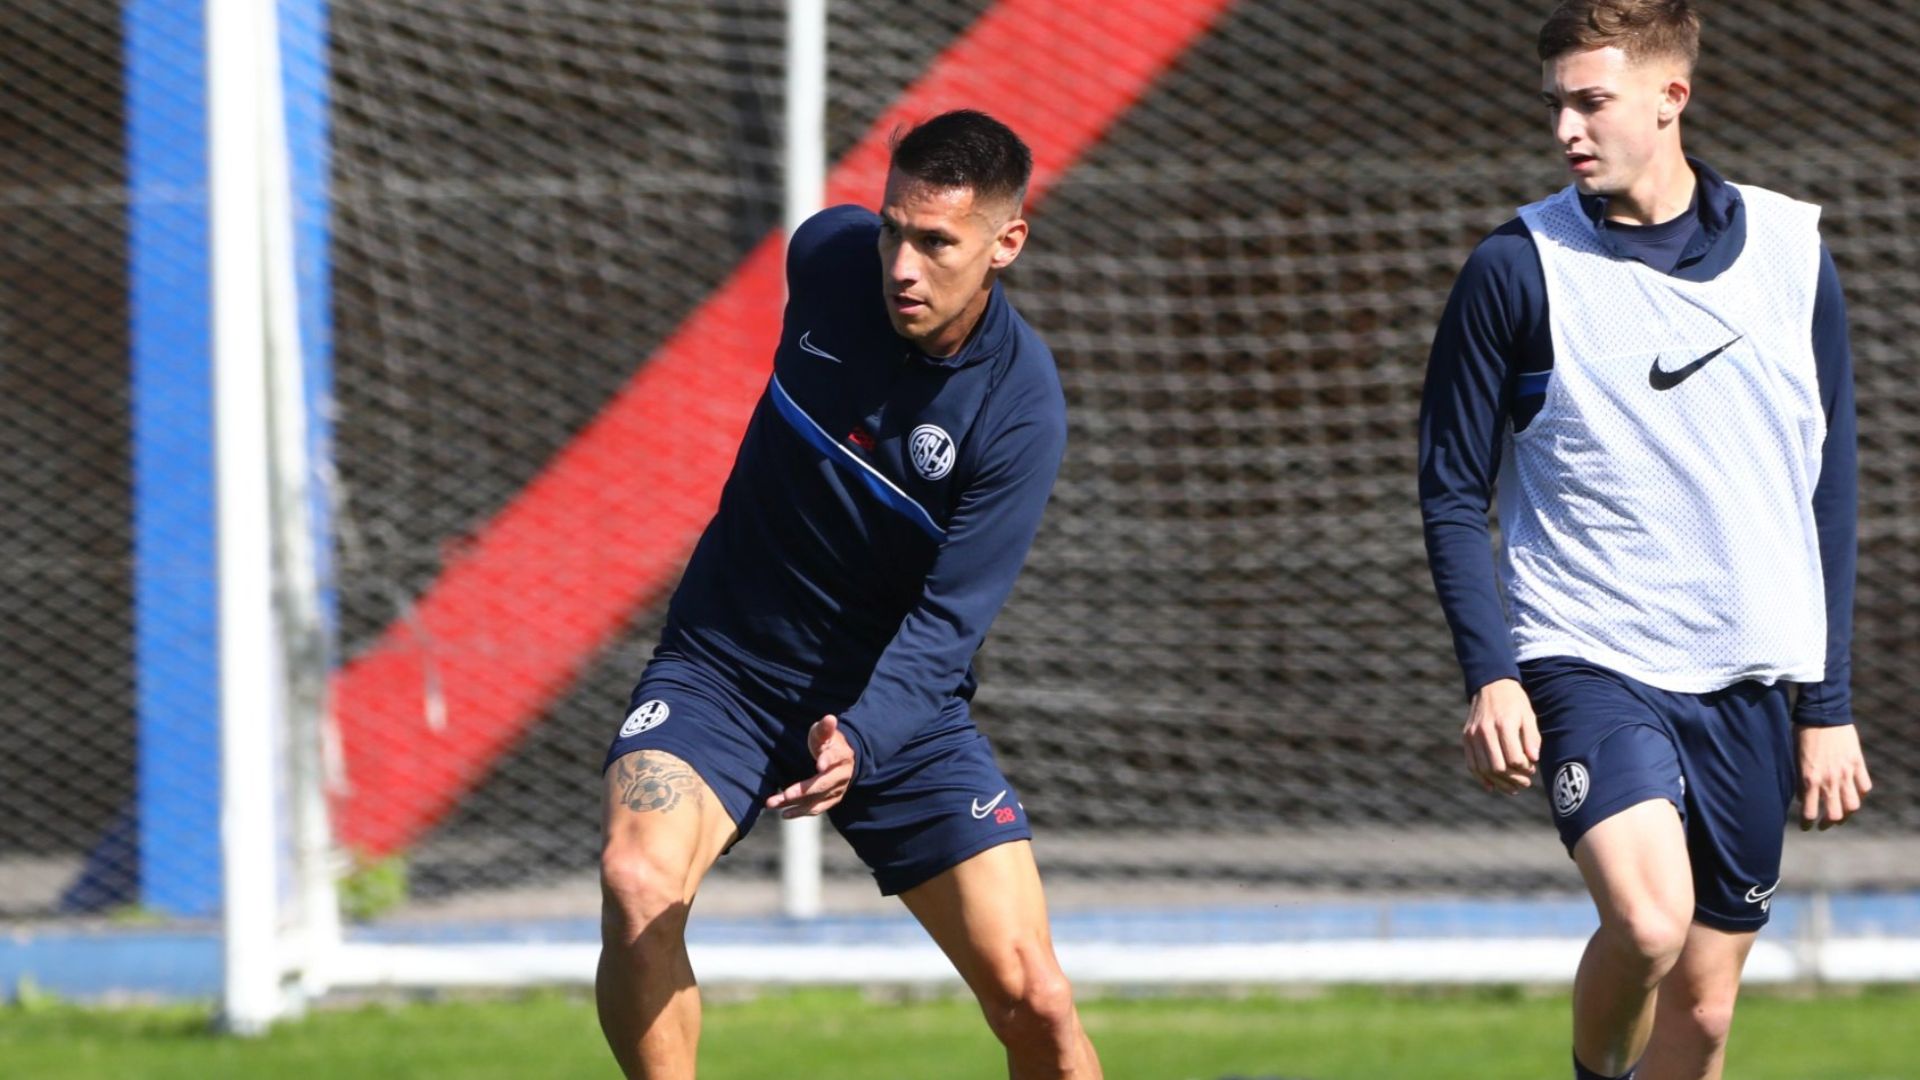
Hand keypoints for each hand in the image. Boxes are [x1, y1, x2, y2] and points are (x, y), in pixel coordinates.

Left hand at [765, 714, 856, 818]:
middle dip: (804, 790)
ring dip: (794, 803)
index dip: (828, 760)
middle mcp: (842, 775)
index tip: (819, 764)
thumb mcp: (824, 733)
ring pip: (815, 799)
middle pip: (823, 784)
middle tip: (786, 794)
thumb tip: (830, 718)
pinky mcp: (830, 800)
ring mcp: (837, 790)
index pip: (835, 757)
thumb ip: (825, 728)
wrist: (840, 758)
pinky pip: (816, 808)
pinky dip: (800, 812)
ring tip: (771, 803)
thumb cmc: (828, 743)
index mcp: (843, 755)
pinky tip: (784, 814)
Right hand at [1463, 678, 1540, 794]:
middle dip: (1513, 779)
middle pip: (1497, 767)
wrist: (1490, 684)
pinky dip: (1481, 778)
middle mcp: (1485, 731)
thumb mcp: (1529, 715)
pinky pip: (1471, 764)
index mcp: (1504, 724)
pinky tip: (1492, 786)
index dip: (1525, 769)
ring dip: (1499, 783)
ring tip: (1513, 788)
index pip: (1514, 758)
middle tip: (1525, 783)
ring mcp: (1473, 735)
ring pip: (1483, 769)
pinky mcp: (1466, 738)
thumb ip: (1532, 737)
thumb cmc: (1514, 702)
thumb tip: (1533, 760)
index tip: (1531, 770)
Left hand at [1796, 723, 1870, 830]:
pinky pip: (1864, 787)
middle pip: (1835, 815)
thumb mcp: (1794, 759)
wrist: (1822, 714)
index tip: (1805, 827)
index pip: (1809, 812)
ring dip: (1847, 814)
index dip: (1807, 824)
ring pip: (1853, 805)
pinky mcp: (1858, 764)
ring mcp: (1846, 773)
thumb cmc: (1802, 734)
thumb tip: (1803, 797)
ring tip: (1841, 815)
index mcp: (1809, 779)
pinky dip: (1860, 793)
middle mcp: (1829, 780)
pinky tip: (1854, 794)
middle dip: (1828, 823)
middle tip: (1823, 825)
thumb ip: (1800, 780)